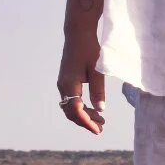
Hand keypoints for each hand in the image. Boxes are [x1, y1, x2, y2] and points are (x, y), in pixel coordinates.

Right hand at [58, 0, 106, 133]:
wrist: (78, 34)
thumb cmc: (89, 49)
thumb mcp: (97, 70)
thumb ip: (98, 90)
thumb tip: (100, 109)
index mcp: (70, 84)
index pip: (76, 110)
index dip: (87, 122)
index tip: (98, 129)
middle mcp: (63, 86)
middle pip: (71, 112)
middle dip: (86, 122)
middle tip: (102, 127)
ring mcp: (63, 84)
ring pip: (70, 108)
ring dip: (84, 116)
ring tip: (100, 120)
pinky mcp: (66, 82)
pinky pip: (71, 101)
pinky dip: (81, 108)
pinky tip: (93, 110)